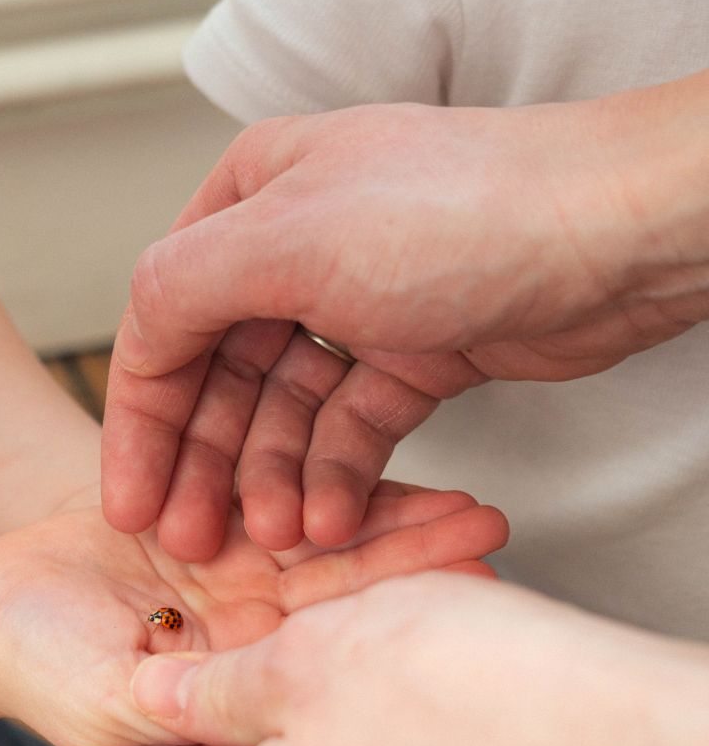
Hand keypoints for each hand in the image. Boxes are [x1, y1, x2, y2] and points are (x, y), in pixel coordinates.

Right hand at [0, 483, 506, 745]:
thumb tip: (240, 721)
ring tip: (470, 507)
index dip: (386, 624)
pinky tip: (394, 474)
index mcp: (237, 683)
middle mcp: (253, 636)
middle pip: (346, 599)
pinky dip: (329, 488)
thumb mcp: (109, 704)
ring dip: (394, 526)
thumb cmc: (39, 672)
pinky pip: (278, 502)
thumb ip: (174, 707)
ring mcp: (240, 583)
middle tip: (489, 534)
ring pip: (325, 547)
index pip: (326, 653)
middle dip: (416, 567)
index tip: (460, 599)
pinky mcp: (218, 529)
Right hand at [102, 94, 708, 557]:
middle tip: (192, 546)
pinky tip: (332, 522)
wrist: (616, 232)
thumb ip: (183, 287)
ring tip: (280, 544)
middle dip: (206, 466)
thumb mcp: (288, 238)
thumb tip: (134, 336)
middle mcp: (295, 248)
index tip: (128, 507)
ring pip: (287, 413)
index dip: (143, 422)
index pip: (164, 323)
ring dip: (274, 481)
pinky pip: (352, 430)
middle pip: (222, 377)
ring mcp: (359, 304)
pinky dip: (337, 477)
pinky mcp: (418, 354)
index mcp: (250, 199)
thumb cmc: (461, 212)